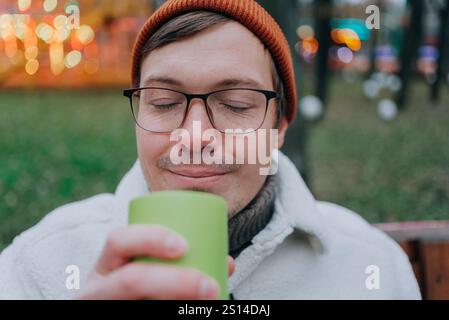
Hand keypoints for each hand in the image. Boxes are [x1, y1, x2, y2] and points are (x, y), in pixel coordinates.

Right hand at [77, 225, 234, 299]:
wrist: (122, 305)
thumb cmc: (139, 289)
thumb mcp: (148, 271)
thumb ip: (179, 264)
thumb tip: (226, 263)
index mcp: (107, 265)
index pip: (118, 241)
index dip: (150, 239)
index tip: (184, 245)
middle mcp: (99, 290)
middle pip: (129, 281)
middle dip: (173, 281)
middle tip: (209, 286)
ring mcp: (105, 308)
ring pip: (133, 302)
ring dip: (178, 303)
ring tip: (209, 301)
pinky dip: (175, 311)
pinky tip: (192, 312)